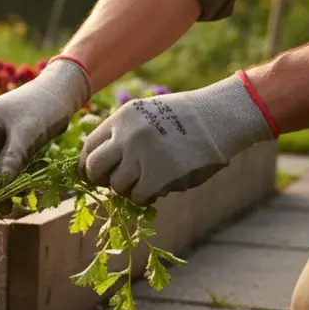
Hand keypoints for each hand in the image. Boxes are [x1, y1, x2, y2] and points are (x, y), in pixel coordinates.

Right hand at [0, 58, 91, 192]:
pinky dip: (10, 179)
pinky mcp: (5, 142)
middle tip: (5, 209)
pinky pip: (1, 165)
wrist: (62, 91)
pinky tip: (23, 190)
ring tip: (15, 203)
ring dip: (0, 186)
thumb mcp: (28, 134)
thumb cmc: (44, 106)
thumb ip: (11, 160)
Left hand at [79, 73, 274, 204]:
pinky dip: (146, 196)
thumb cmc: (185, 118)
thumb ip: (123, 133)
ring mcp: (141, 156)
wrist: (219, 118)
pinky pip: (138, 196)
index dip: (90, 163)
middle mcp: (126, 136)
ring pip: (116, 185)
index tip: (96, 172)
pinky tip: (159, 187)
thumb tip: (101, 162)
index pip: (89, 146)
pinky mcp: (157, 176)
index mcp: (121, 118)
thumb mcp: (147, 113)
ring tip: (146, 181)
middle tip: (113, 183)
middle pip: (94, 167)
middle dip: (100, 179)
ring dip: (129, 188)